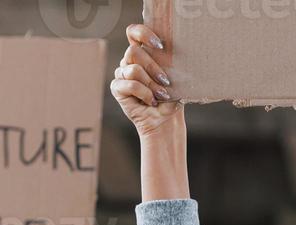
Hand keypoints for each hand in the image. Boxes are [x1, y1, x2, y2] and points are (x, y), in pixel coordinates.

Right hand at [111, 23, 182, 139]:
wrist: (165, 119)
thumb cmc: (171, 97)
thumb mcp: (175, 79)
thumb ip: (171, 66)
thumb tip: (178, 61)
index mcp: (143, 53)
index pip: (133, 33)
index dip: (142, 33)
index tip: (159, 45)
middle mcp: (130, 62)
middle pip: (133, 51)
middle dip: (152, 67)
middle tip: (166, 82)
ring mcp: (122, 74)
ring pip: (133, 69)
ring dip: (150, 84)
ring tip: (161, 95)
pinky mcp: (117, 88)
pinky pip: (129, 85)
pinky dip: (144, 93)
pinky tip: (152, 101)